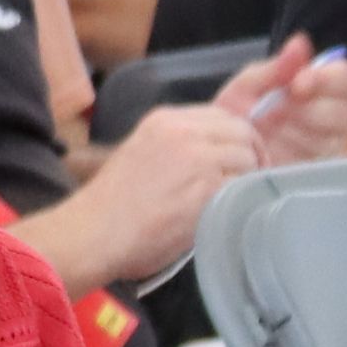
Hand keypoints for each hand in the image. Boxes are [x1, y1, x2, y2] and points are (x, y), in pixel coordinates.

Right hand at [50, 104, 266, 284]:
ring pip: (248, 157)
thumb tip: (209, 157)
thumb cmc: (109, 205)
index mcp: (163, 120)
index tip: (236, 155)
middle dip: (251, 153)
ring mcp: (198, 158)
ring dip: (249, 177)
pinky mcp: (209, 187)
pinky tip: (235, 208)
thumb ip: (173, 147)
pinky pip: (246, 184)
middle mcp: (183, 131)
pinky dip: (246, 196)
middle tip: (250, 177)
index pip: (220, 114)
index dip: (234, 135)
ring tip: (238, 196)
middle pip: (241, 131)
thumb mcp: (138, 153)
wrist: (94, 231)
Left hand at [209, 31, 346, 169]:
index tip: (298, 84)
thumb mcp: (245, 90)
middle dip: (311, 111)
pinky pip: (323, 169)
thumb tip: (300, 42)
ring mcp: (326, 151)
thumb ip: (272, 69)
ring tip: (269, 137)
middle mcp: (329, 121)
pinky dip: (300, 162)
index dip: (326, 78)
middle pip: (344, 112)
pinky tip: (275, 159)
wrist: (213, 159)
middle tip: (278, 115)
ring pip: (335, 140)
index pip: (342, 77)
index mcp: (317, 91)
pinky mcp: (318, 177)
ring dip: (302, 136)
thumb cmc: (234, 120)